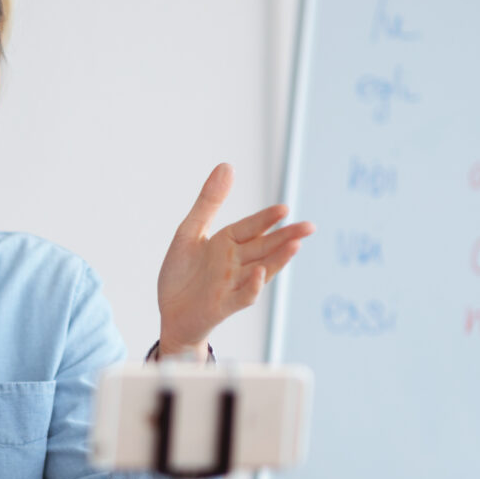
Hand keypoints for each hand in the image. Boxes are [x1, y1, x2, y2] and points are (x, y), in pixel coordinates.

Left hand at [155, 163, 313, 354]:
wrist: (170, 313)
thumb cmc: (182, 274)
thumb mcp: (190, 232)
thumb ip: (209, 202)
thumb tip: (227, 165)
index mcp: (227, 244)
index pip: (251, 228)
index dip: (266, 219)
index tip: (284, 208)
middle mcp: (235, 263)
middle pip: (265, 247)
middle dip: (286, 237)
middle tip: (309, 226)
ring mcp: (232, 285)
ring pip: (261, 270)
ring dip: (278, 259)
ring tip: (296, 245)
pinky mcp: (224, 306)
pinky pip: (242, 296)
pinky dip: (252, 287)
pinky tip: (259, 274)